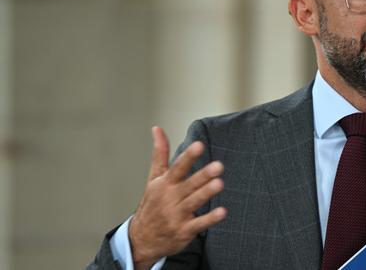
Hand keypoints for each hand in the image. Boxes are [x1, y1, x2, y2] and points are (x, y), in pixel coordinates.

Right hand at [128, 126, 226, 269]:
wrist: (141, 239)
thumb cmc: (153, 203)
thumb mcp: (153, 179)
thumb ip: (160, 154)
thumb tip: (157, 128)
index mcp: (165, 184)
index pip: (177, 167)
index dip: (188, 157)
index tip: (199, 145)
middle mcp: (170, 198)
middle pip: (189, 184)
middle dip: (203, 175)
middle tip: (218, 166)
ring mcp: (177, 215)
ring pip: (194, 202)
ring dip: (206, 193)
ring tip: (220, 183)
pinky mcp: (184, 231)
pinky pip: (199, 224)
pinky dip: (210, 218)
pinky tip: (222, 212)